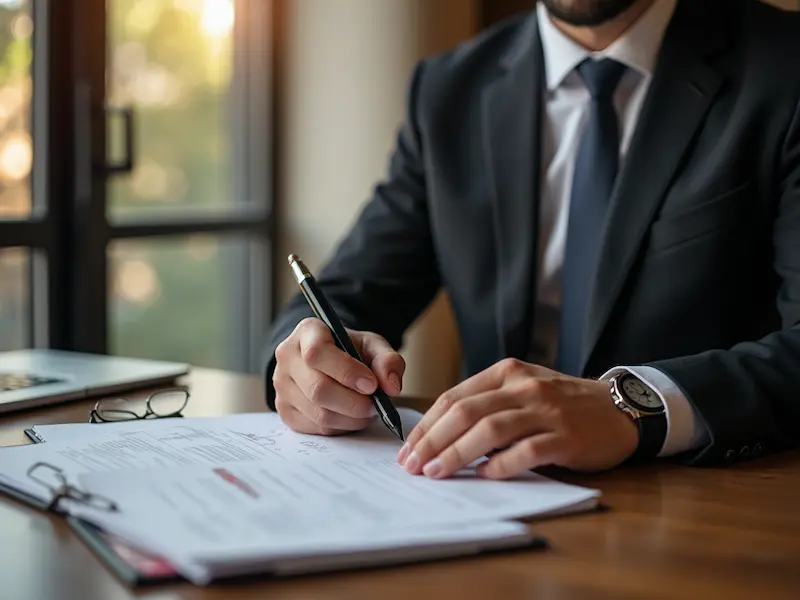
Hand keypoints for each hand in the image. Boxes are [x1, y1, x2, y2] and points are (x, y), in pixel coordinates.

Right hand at [273, 318, 404, 435]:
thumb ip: (388, 360)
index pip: (317, 353)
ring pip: (318, 413)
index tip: (371, 384)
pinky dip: (340, 428)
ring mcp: (282, 386)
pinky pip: (315, 428)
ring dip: (350, 419)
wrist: (331, 362)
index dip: (346, 372)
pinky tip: (350, 417)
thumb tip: (391, 386)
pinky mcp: (284, 411)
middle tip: (375, 406)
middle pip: (318, 389)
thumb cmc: (351, 351)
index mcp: (307, 332)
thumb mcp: (373, 346)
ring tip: (366, 411)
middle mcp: (287, 357)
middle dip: (354, 403)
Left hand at [397, 359, 638, 478]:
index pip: (455, 397)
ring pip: (490, 431)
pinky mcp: (566, 437)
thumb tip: (440, 436)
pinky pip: (525, 452)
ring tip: (436, 472)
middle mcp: (524, 387)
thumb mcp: (522, 389)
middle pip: (466, 413)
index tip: (408, 447)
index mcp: (507, 373)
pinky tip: (483, 476)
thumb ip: (487, 404)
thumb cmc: (562, 403)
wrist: (618, 408)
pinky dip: (499, 466)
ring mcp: (546, 411)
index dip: (427, 424)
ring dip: (457, 454)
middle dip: (433, 441)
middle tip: (413, 465)